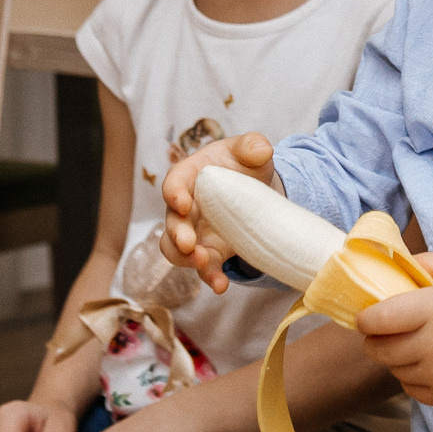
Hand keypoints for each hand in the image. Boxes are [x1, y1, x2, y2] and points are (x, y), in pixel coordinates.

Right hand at [159, 133, 277, 292]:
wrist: (256, 188)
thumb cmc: (244, 164)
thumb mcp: (250, 150)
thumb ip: (252, 145)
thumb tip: (261, 149)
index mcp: (189, 176)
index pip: (174, 183)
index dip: (174, 194)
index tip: (182, 203)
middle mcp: (185, 207)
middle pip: (171, 222)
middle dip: (177, 234)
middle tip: (189, 243)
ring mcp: (194, 232)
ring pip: (177, 250)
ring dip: (186, 259)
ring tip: (203, 264)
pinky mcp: (209, 251)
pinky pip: (203, 267)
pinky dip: (210, 276)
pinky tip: (220, 286)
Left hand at [356, 253, 432, 405]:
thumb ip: (422, 264)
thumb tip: (390, 269)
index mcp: (432, 309)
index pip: (376, 320)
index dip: (365, 319)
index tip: (368, 316)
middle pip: (378, 350)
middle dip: (376, 339)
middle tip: (389, 331)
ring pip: (394, 370)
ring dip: (398, 358)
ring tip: (419, 344)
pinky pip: (411, 389)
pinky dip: (415, 377)